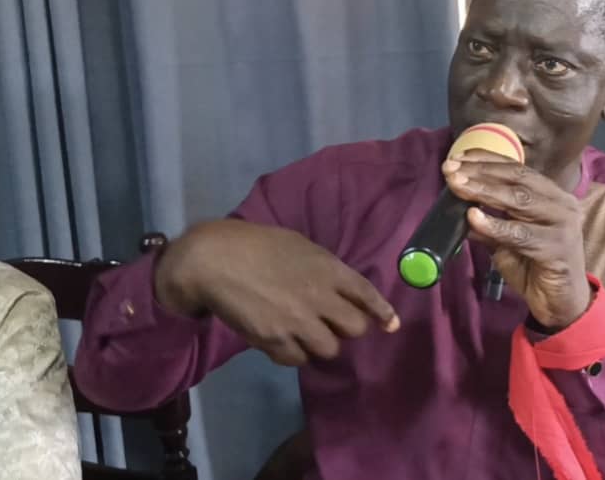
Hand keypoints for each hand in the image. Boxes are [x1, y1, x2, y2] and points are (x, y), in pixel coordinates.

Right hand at [155, 220, 398, 365]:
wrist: (214, 260)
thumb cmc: (256, 245)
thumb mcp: (300, 246)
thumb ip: (324, 269)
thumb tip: (342, 290)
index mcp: (328, 269)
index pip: (367, 294)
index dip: (382, 312)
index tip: (390, 325)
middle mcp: (320, 297)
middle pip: (355, 329)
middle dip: (346, 328)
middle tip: (330, 323)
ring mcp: (298, 321)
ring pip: (330, 349)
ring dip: (320, 343)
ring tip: (303, 333)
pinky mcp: (275, 340)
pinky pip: (298, 360)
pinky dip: (294, 354)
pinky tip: (283, 341)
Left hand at [442, 149, 591, 329]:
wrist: (560, 304)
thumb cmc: (535, 268)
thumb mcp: (507, 242)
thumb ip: (489, 225)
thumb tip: (459, 208)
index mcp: (552, 195)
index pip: (517, 169)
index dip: (486, 160)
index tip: (457, 157)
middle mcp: (562, 203)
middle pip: (517, 179)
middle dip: (480, 173)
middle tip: (450, 170)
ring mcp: (563, 224)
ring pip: (519, 201)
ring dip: (484, 191)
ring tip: (458, 186)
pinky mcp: (558, 248)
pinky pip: (521, 234)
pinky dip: (496, 225)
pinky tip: (474, 218)